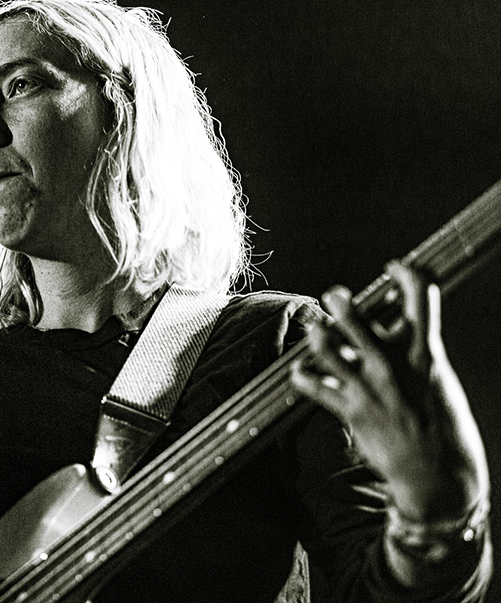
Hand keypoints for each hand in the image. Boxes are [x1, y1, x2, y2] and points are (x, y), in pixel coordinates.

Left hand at [290, 262, 488, 521]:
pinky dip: (302, 377)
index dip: (408, 274)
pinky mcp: (352, 411)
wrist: (440, 477)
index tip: (396, 268)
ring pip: (327, 348)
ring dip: (317, 336)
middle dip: (341, 303)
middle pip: (357, 320)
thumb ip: (414, 351)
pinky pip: (314, 387)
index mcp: (427, 354)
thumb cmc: (443, 426)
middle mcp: (395, 366)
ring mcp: (370, 388)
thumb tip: (394, 325)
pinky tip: (300, 373)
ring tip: (315, 331)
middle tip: (334, 295)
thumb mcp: (438, 380)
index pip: (422, 297)